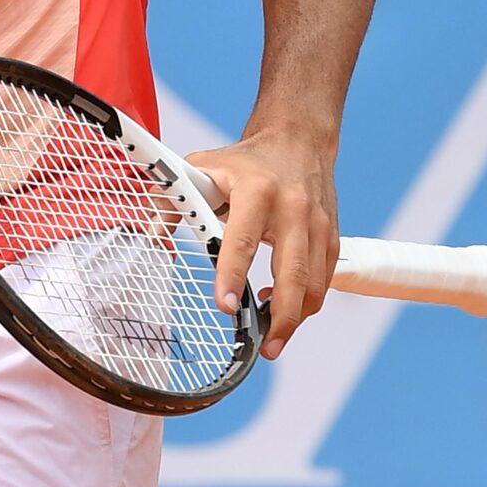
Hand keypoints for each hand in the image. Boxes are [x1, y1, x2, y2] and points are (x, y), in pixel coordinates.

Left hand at [184, 127, 340, 359]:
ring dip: (296, 317)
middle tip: (263, 346)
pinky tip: (283, 308)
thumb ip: (176, 201)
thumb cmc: (245, 159)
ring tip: (272, 339)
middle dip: (281, 317)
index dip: (233, 274)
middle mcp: (293, 207)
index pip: (243, 238)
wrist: (296, 139)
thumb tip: (155, 235)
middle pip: (293, 272)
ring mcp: (318, 224)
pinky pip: (324, 280)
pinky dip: (307, 302)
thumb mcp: (204, 168)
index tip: (225, 306)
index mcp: (257, 189)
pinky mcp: (331, 235)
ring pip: (314, 283)